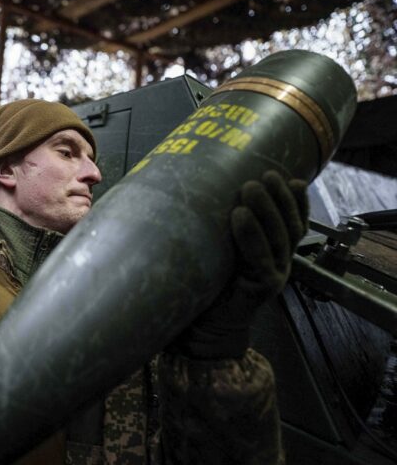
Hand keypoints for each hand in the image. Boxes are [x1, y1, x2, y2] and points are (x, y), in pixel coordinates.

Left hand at [174, 170, 309, 358]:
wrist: (205, 327)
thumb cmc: (210, 284)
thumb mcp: (222, 249)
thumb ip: (229, 227)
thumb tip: (214, 190)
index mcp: (275, 252)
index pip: (293, 221)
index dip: (296, 200)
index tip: (289, 177)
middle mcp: (280, 262)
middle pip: (288, 225)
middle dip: (279, 198)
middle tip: (266, 174)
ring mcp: (275, 275)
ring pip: (278, 238)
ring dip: (266, 210)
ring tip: (251, 187)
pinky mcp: (263, 289)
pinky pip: (260, 258)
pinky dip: (250, 235)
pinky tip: (239, 216)